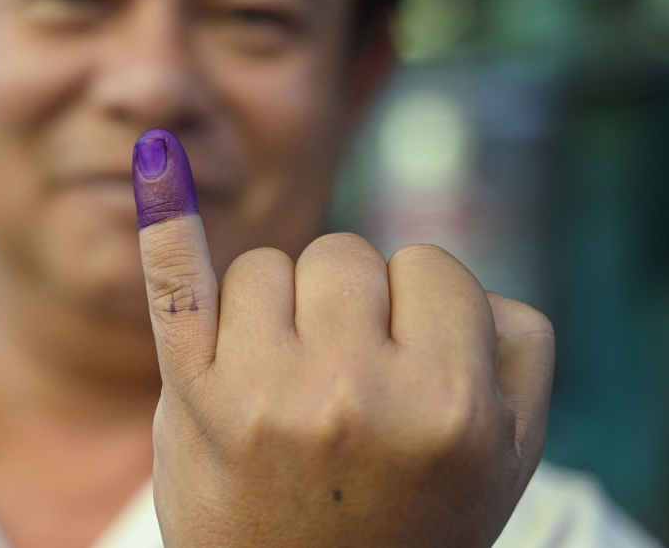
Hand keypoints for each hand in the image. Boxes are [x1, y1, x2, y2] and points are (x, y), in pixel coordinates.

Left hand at [132, 129, 554, 547]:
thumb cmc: (414, 519)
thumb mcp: (510, 453)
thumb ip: (514, 344)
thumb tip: (439, 267)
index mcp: (450, 405)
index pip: (429, 265)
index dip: (418, 310)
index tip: (405, 369)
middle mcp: (354, 396)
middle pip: (345, 255)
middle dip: (348, 307)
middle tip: (341, 389)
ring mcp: (265, 395)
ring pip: (272, 263)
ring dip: (280, 309)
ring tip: (286, 388)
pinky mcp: (192, 399)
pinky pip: (176, 283)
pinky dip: (166, 218)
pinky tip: (154, 156)